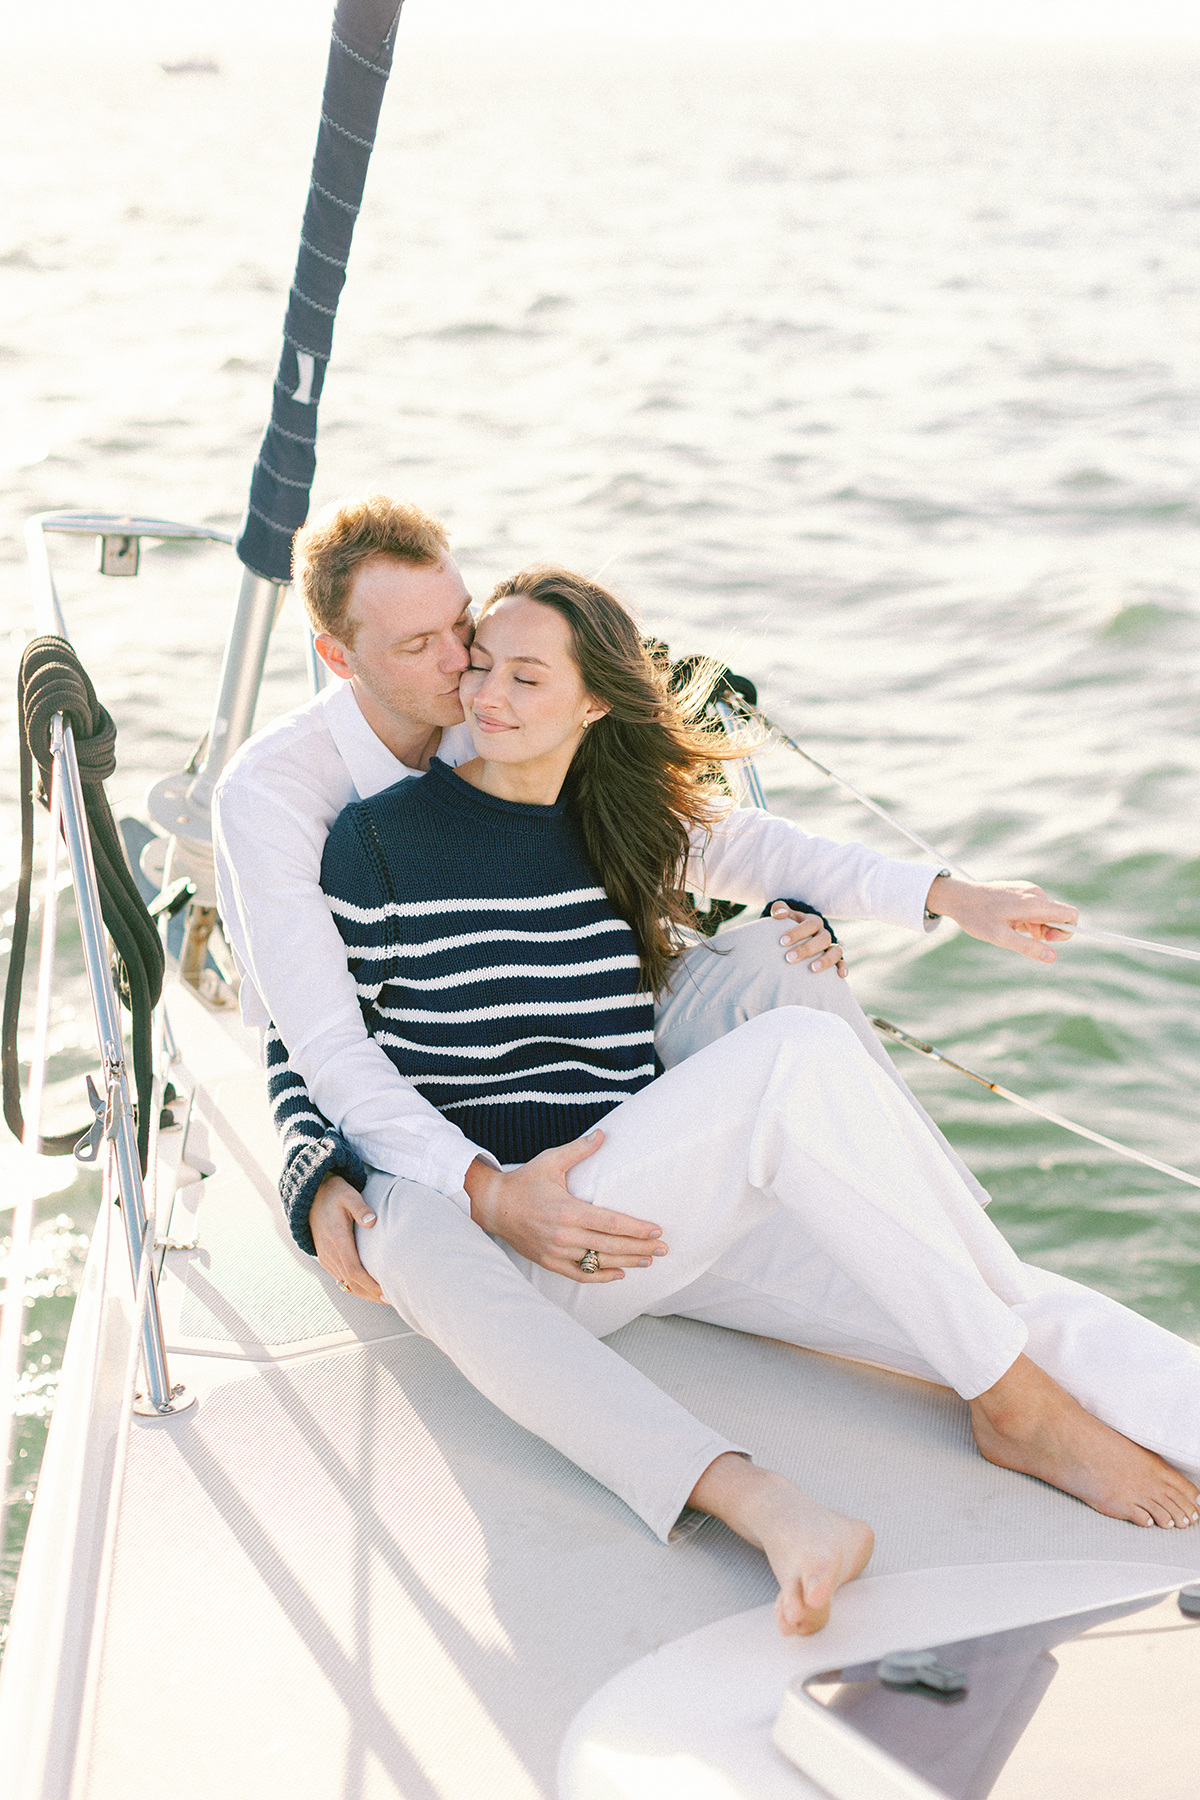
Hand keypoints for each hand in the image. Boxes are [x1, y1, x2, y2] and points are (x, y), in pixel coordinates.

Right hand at [310, 1174, 383, 1300]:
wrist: (312, 1197)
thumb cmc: (335, 1194)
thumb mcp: (349, 1195)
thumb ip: (360, 1208)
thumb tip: (372, 1221)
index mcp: (337, 1239)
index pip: (354, 1269)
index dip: (369, 1284)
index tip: (385, 1292)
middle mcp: (329, 1252)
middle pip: (351, 1282)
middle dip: (370, 1294)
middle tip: (391, 1301)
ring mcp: (326, 1257)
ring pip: (345, 1282)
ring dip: (364, 1293)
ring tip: (383, 1299)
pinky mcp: (325, 1258)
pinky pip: (340, 1278)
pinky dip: (354, 1287)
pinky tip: (368, 1290)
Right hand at [463, 1131, 668, 1281]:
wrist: (493, 1205)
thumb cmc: (524, 1181)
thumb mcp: (551, 1161)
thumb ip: (579, 1149)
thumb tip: (602, 1134)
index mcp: (567, 1210)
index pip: (611, 1223)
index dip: (636, 1229)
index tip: (657, 1230)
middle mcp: (563, 1234)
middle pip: (610, 1246)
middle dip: (640, 1248)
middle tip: (663, 1248)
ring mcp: (556, 1251)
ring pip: (598, 1262)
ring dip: (627, 1262)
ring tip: (649, 1260)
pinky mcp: (549, 1262)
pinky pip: (579, 1274)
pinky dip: (601, 1277)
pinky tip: (619, 1274)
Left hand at [769, 901, 846, 976]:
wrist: (798, 937)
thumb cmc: (789, 926)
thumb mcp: (785, 916)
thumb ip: (779, 909)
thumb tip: (779, 912)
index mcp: (813, 922)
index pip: (810, 924)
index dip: (797, 932)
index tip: (782, 941)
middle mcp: (824, 934)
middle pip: (823, 939)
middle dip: (806, 949)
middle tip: (789, 958)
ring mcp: (831, 947)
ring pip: (835, 951)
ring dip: (825, 960)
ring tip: (812, 969)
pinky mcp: (835, 959)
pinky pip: (842, 962)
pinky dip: (843, 968)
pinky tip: (840, 976)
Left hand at [925, 875, 1077, 963]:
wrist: (959, 896)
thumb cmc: (978, 917)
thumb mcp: (1001, 938)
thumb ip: (1028, 947)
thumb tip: (1052, 957)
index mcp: (1034, 903)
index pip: (1070, 914)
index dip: (1066, 931)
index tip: (1047, 940)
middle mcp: (1035, 892)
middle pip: (1058, 915)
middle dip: (1047, 931)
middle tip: (1023, 937)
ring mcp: (1028, 889)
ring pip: (1045, 913)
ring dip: (1035, 926)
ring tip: (1011, 928)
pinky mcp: (1021, 889)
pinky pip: (1034, 907)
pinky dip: (1027, 918)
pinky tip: (1008, 921)